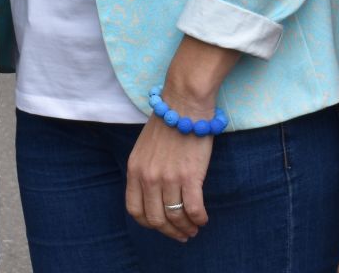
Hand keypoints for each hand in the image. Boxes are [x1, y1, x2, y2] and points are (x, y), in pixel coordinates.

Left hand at [125, 114, 214, 241]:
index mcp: (135, 170)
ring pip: (175, 216)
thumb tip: (153, 194)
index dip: (149, 224)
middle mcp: (148, 177)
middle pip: (155, 219)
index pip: (135, 210)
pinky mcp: (189, 175)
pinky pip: (192, 208)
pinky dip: (199, 218)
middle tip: (182, 235)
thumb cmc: (168, 122)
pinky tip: (203, 219)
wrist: (184, 103)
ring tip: (194, 229)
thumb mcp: (144, 148)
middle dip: (169, 232)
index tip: (161, 226)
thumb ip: (145, 171)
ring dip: (186, 228)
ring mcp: (168, 177)